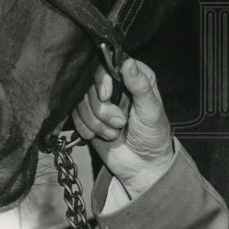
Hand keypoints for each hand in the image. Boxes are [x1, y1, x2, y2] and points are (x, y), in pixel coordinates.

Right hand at [72, 57, 173, 199]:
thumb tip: (128, 62)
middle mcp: (115, 85)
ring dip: (95, 122)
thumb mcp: (151, 110)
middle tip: (119, 123)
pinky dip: (86, 128)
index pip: (107, 64)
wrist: (143, 165)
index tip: (106, 95)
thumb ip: (140, 86)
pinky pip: (74, 116)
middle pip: (90, 84)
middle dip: (101, 108)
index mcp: (133, 77)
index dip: (102, 79)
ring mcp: (100, 101)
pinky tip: (100, 136)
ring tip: (114, 132)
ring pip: (80, 101)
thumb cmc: (153, 136)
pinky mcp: (88, 116)